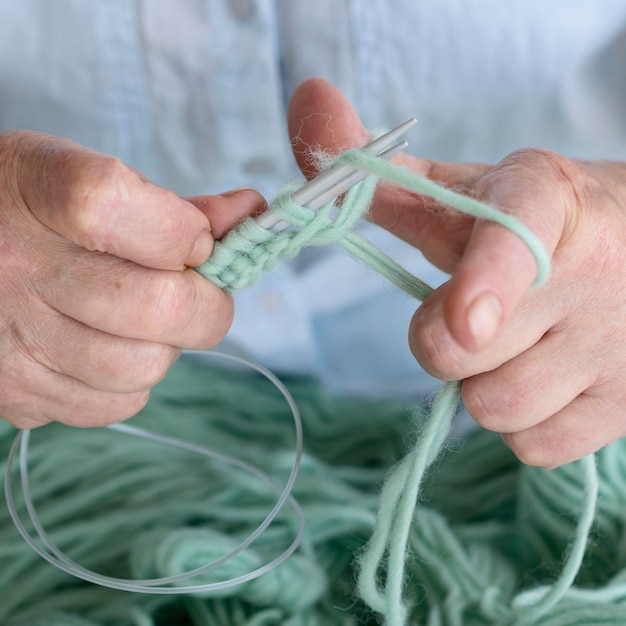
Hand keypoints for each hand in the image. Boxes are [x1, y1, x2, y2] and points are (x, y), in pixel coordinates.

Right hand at [0, 131, 263, 428]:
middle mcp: (16, 268)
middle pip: (158, 306)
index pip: (115, 208)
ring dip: (165, 347)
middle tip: (197, 294)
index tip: (196, 239)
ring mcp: (13, 339)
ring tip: (139, 322)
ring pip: (144, 367)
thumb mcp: (90, 182)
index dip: (182, 230)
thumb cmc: (35, 215)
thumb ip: (175, 206)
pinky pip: (114, 406)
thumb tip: (250, 214)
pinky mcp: (14, 393)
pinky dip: (130, 384)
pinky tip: (106, 349)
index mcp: (36, 192)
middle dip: (208, 305)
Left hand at [288, 78, 625, 467]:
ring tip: (519, 342)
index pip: (516, 238)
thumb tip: (305, 102)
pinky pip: (534, 446)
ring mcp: (618, 345)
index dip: (486, 280)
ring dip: (484, 383)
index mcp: (542, 203)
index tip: (466, 319)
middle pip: (462, 351)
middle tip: (474, 311)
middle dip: (445, 339)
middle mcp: (594, 271)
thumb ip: (378, 171)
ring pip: (496, 407)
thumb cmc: (527, 224)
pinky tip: (544, 377)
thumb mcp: (462, 192)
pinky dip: (521, 422)